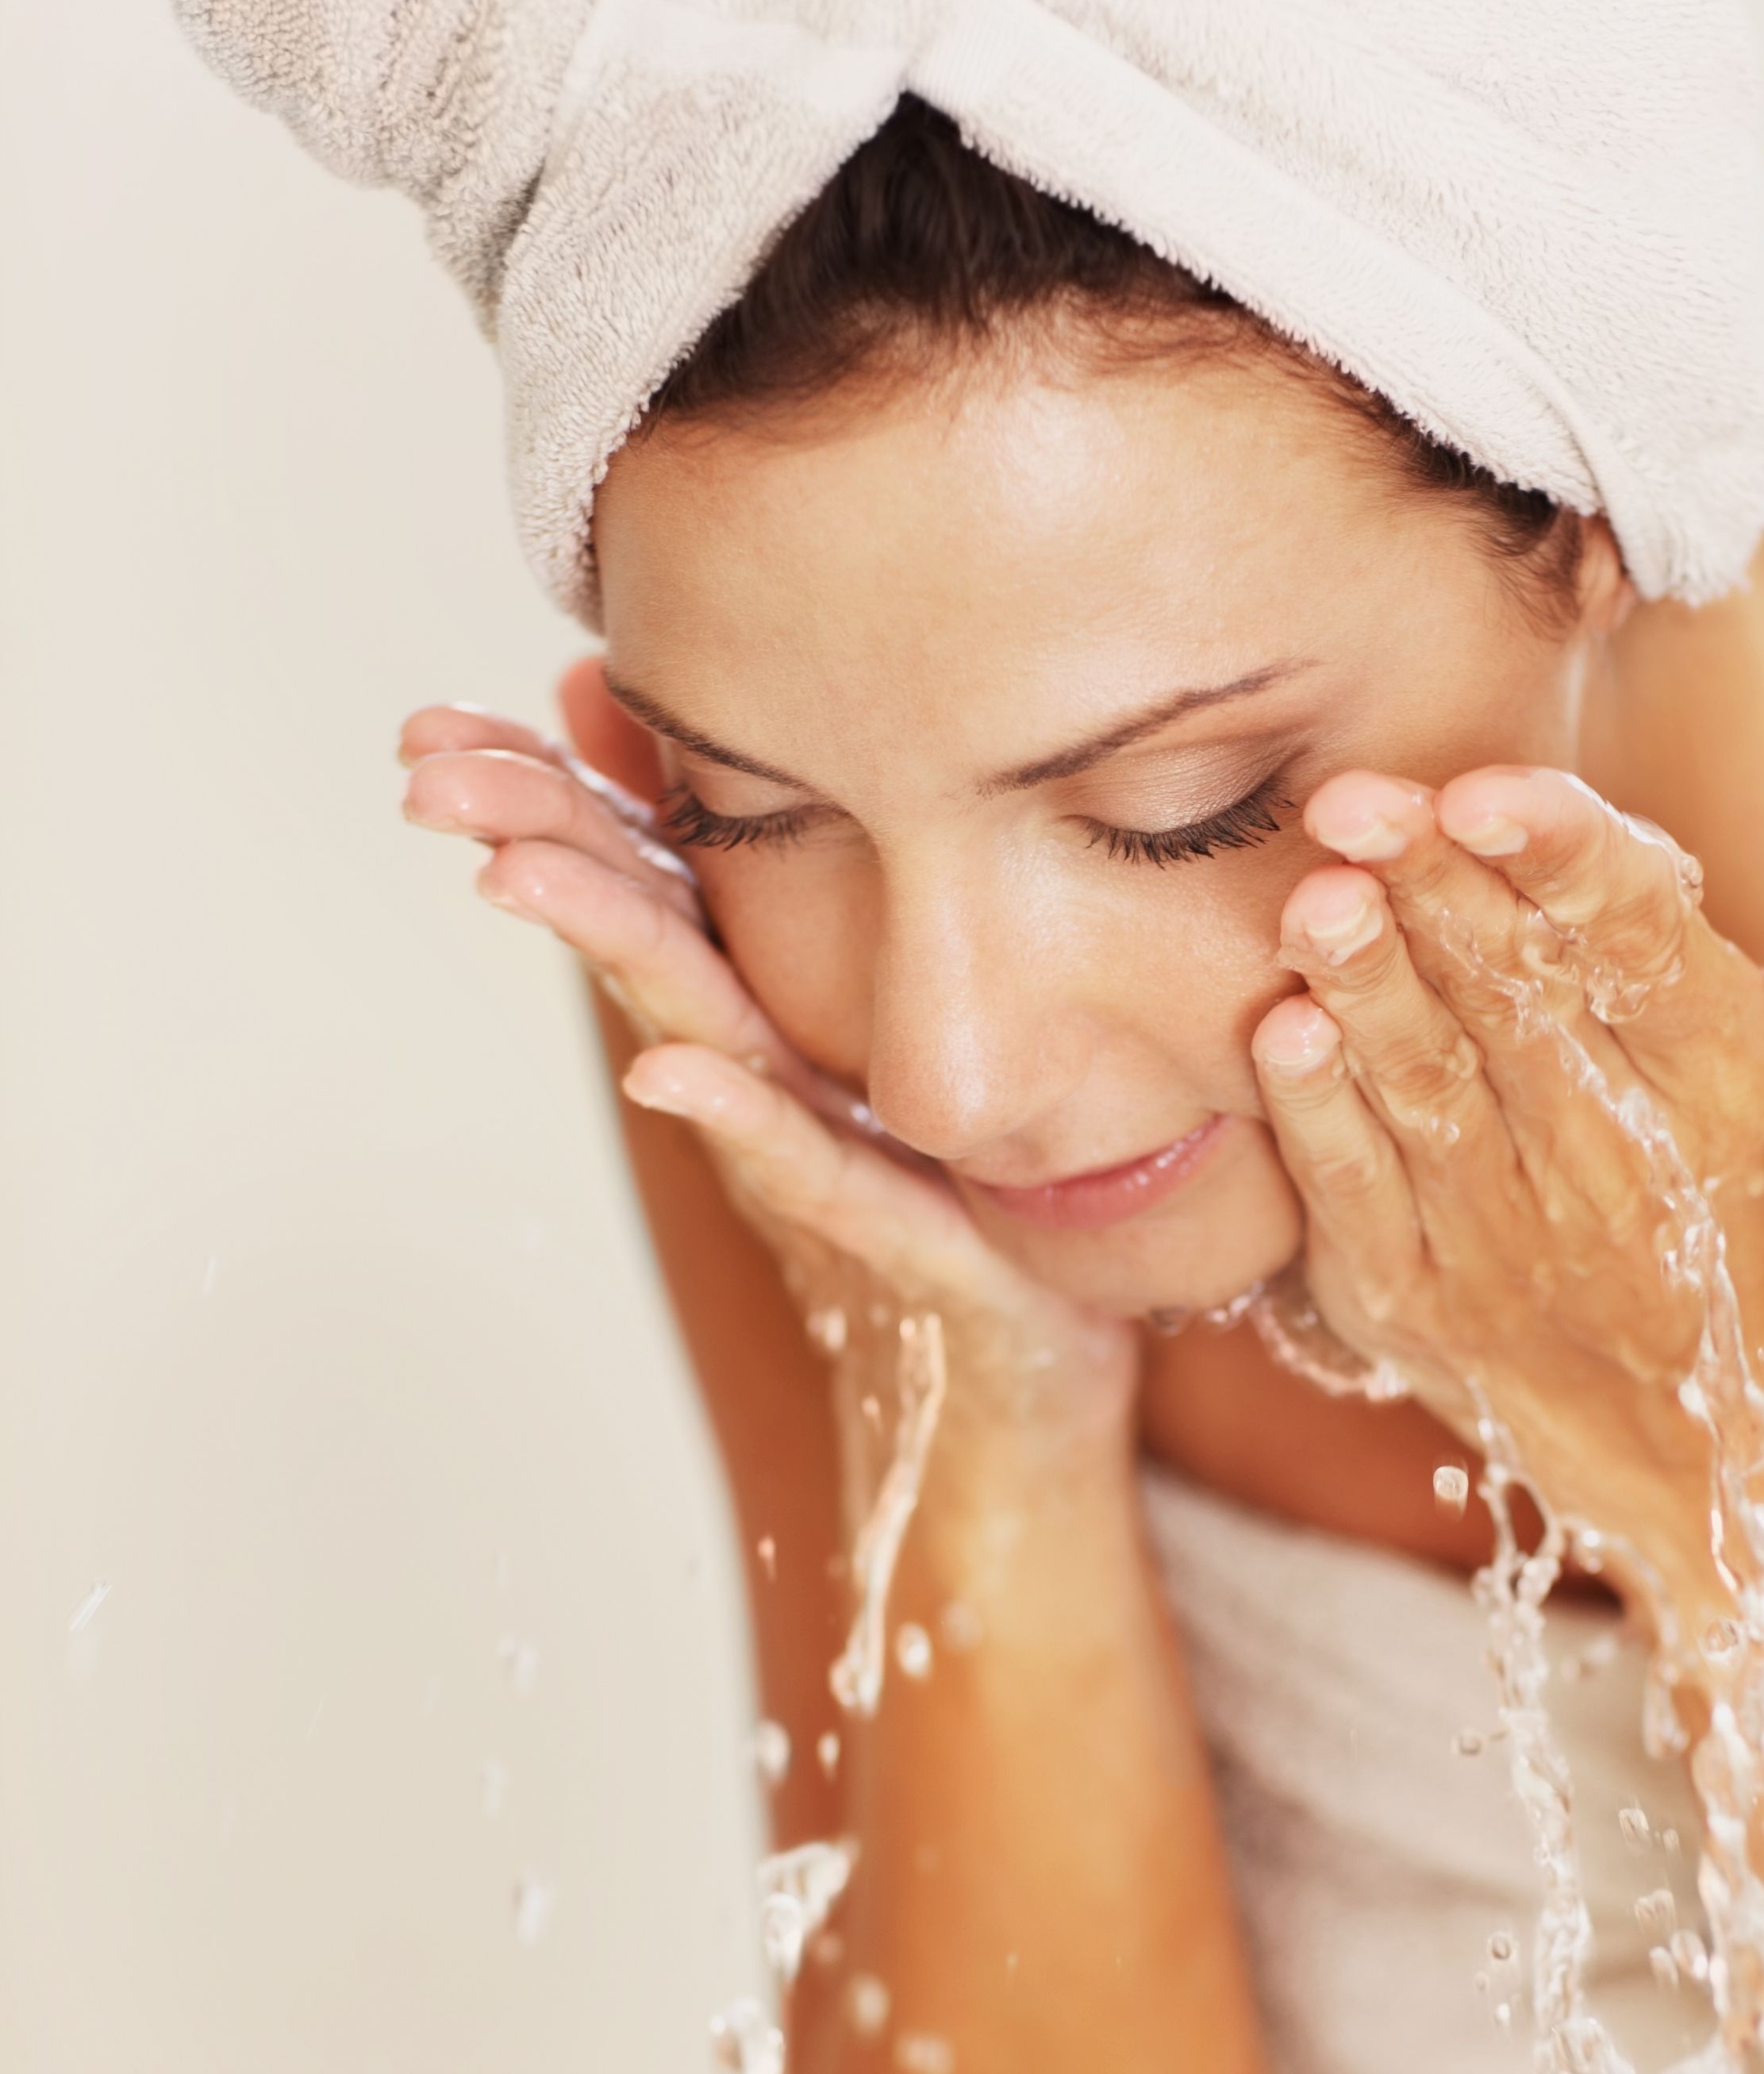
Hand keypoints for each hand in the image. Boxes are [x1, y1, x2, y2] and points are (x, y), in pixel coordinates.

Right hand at [395, 678, 1134, 1458]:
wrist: (1026, 1345)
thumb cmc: (937, 1174)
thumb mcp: (856, 1011)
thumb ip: (765, 897)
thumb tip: (658, 750)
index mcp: (757, 999)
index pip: (635, 873)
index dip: (535, 798)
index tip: (428, 728)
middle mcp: (762, 1067)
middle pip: (639, 931)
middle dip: (531, 844)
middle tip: (428, 776)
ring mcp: (811, 1143)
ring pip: (692, 1027)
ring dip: (604, 943)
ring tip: (515, 870)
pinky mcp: (890, 1221)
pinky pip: (803, 1161)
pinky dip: (727, 1115)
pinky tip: (663, 1070)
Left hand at [1250, 767, 1763, 1634]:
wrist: (1734, 1464)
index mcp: (1731, 1090)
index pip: (1641, 949)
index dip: (1563, 861)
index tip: (1490, 789)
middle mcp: (1615, 1164)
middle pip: (1510, 998)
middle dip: (1429, 887)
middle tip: (1355, 796)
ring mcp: (1506, 1239)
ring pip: (1423, 1087)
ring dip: (1362, 987)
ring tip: (1313, 893)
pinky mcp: (1419, 1300)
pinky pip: (1358, 1196)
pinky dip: (1317, 1117)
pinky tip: (1283, 1032)